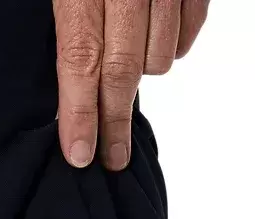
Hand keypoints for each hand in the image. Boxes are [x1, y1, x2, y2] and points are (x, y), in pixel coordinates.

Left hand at [53, 0, 209, 170]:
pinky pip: (187, 34)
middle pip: (122, 72)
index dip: (80, 113)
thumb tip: (66, 91)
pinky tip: (154, 36)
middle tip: (112, 156)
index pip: (80, 61)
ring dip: (143, 72)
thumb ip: (69, 27)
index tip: (80, 153)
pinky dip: (171, 46)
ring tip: (129, 60)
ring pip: (159, 59)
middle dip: (115, 121)